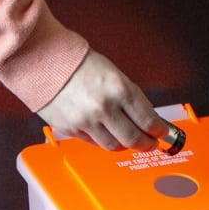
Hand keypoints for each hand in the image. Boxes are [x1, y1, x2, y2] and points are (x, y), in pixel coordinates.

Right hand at [38, 49, 169, 151]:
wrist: (46, 64)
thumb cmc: (79, 65)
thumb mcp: (113, 74)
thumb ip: (129, 96)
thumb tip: (143, 118)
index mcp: (119, 89)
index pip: (147, 119)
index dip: (159, 130)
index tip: (162, 132)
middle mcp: (104, 108)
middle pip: (133, 138)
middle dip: (146, 143)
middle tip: (150, 143)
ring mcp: (87, 121)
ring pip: (114, 145)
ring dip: (125, 145)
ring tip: (128, 141)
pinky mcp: (72, 130)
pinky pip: (94, 143)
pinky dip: (104, 141)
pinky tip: (108, 135)